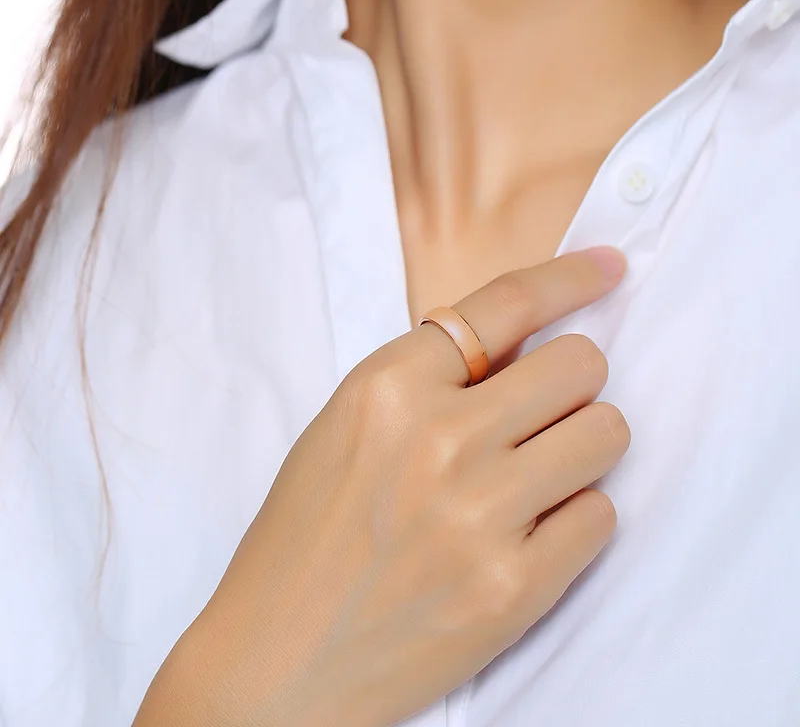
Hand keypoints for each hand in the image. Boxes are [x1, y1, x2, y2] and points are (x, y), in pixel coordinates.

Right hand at [134, 247, 629, 726]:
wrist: (280, 658)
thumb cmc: (307, 536)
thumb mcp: (346, 427)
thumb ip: (428, 380)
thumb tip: (523, 348)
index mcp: (387, 388)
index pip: (505, 304)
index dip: (569, 277)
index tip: (610, 268)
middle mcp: (439, 440)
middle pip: (579, 364)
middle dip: (571, 382)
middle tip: (542, 413)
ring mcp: (481, 514)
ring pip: (605, 432)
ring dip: (580, 446)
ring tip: (533, 476)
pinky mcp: (514, 586)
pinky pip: (601, 515)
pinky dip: (574, 517)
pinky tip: (526, 533)